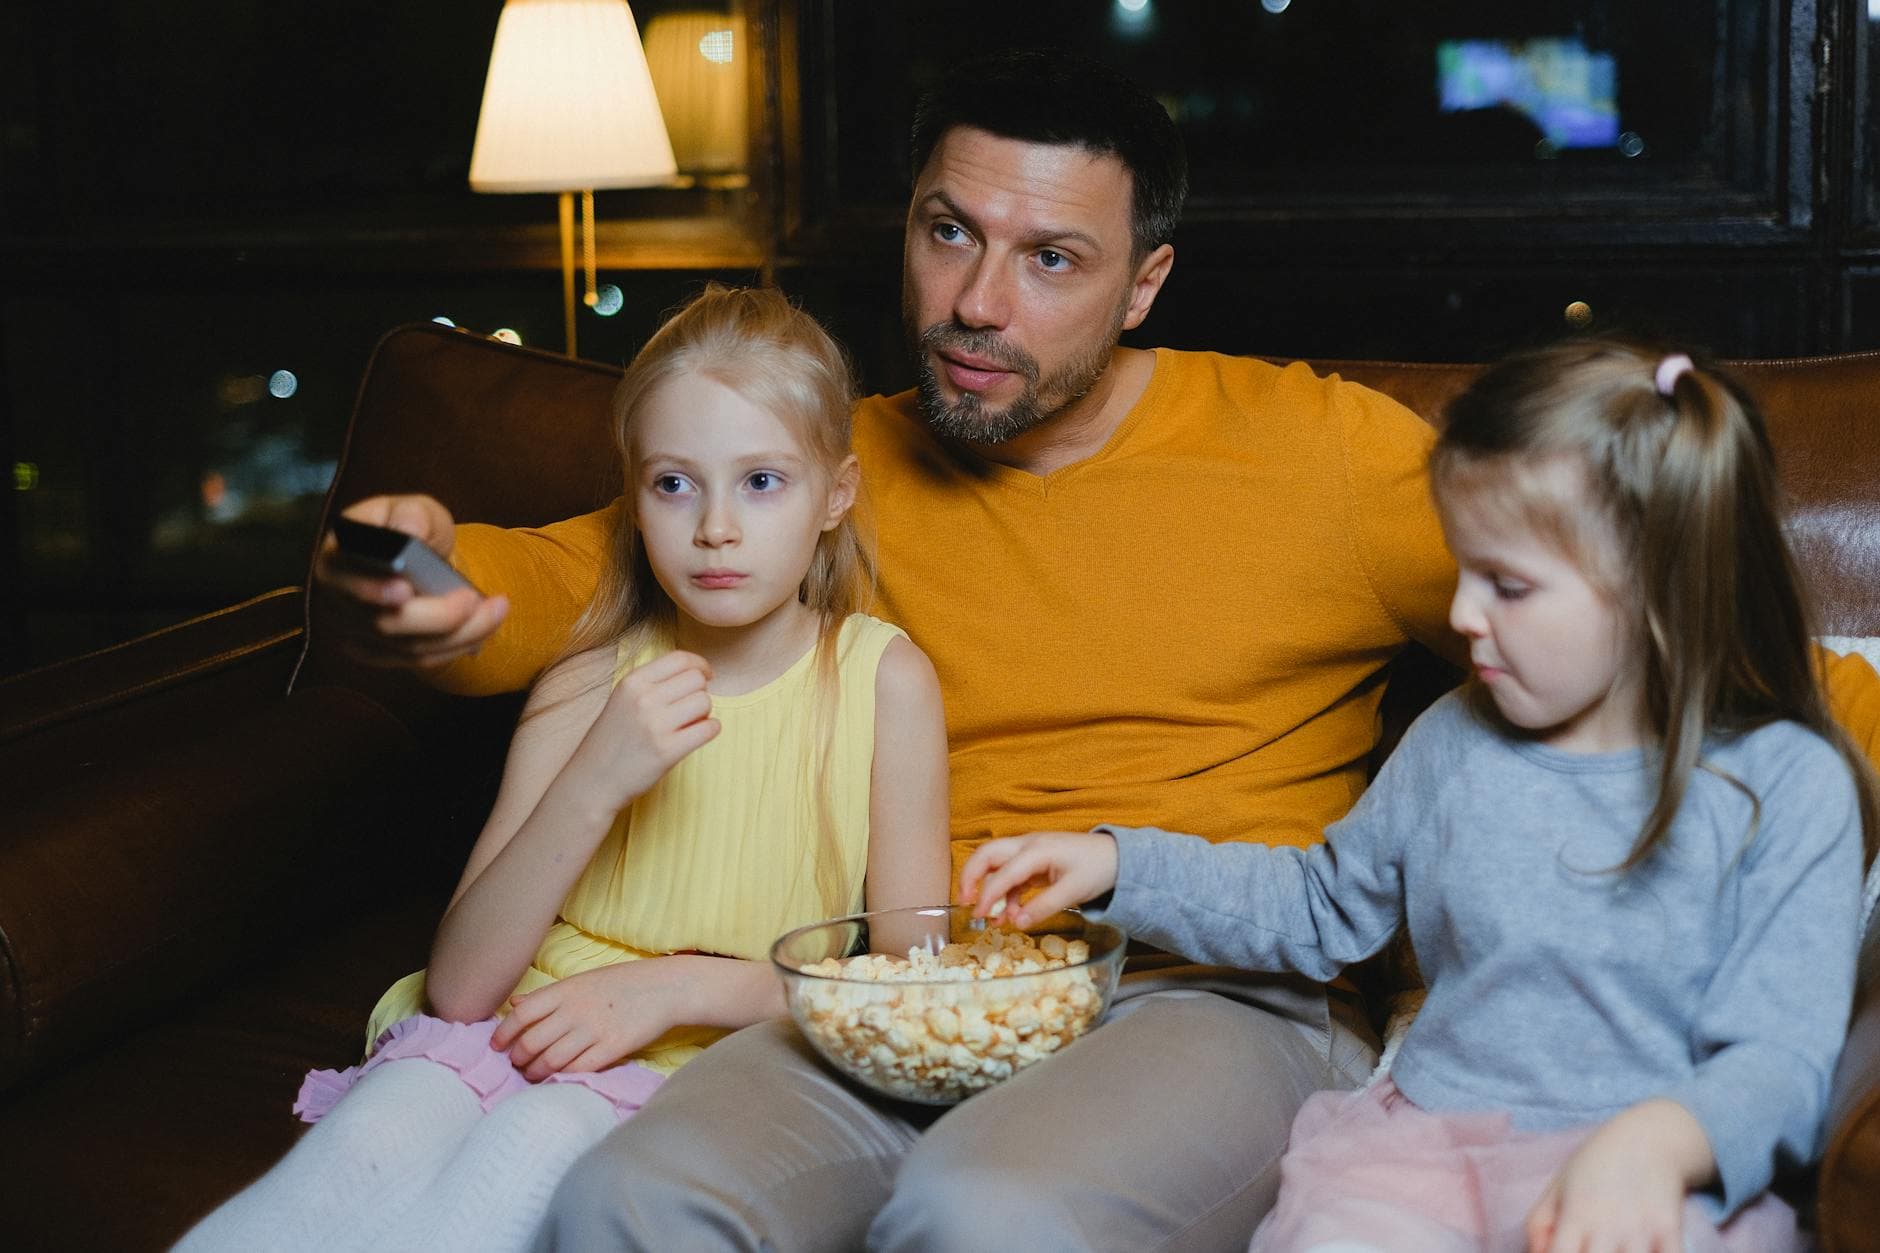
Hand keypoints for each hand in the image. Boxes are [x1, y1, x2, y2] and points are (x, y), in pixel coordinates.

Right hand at [312, 494, 507, 669]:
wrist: (416, 558)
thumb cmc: (411, 529)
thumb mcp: (414, 509)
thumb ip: (412, 514)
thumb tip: (409, 530)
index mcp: (335, 558)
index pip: (344, 580)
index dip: (372, 590)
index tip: (405, 589)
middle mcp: (339, 601)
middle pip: (383, 623)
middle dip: (437, 616)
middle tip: (473, 598)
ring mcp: (357, 632)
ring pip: (408, 648)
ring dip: (460, 633)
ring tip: (497, 609)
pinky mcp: (381, 653)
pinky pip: (419, 660)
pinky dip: (456, 647)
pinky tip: (485, 628)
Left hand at [492, 959, 695, 1080]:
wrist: (664, 988)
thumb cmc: (622, 983)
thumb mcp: (582, 980)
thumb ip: (548, 995)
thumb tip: (514, 1004)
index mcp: (566, 990)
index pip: (522, 1014)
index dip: (503, 1032)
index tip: (497, 1045)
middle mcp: (575, 1010)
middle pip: (531, 1041)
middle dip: (518, 1058)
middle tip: (517, 1064)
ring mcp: (593, 1030)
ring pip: (550, 1060)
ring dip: (535, 1073)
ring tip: (533, 1075)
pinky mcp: (611, 1049)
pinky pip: (577, 1069)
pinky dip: (562, 1077)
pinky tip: (558, 1078)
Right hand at [562, 649, 719, 815]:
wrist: (592, 780)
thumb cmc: (611, 740)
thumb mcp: (622, 699)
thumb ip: (652, 683)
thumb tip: (696, 672)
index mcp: (632, 682)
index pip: (679, 658)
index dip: (699, 664)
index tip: (706, 674)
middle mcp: (643, 699)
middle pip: (696, 679)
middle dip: (700, 691)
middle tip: (691, 707)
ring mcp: (656, 725)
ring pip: (705, 702)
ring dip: (704, 713)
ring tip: (688, 724)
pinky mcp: (667, 750)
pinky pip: (709, 728)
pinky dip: (710, 730)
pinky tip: (696, 735)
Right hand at [959, 831, 1119, 926]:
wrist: (1117, 857)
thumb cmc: (1098, 868)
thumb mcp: (1074, 891)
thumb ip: (1044, 907)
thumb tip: (1018, 923)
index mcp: (1037, 850)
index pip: (1003, 873)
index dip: (988, 895)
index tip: (978, 915)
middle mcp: (1028, 846)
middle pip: (987, 854)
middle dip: (971, 876)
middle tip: (964, 902)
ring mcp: (1029, 852)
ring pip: (996, 864)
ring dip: (989, 889)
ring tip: (991, 918)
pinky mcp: (1034, 862)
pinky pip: (1011, 876)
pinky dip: (1006, 894)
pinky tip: (1010, 915)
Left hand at [1526, 1099, 1714, 1252]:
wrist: (1648, 1138)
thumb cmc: (1596, 1165)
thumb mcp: (1558, 1186)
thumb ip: (1539, 1225)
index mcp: (1575, 1215)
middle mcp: (1607, 1226)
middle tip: (1590, 1251)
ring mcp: (1641, 1230)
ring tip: (1614, 1250)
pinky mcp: (1670, 1230)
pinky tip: (1647, 1252)